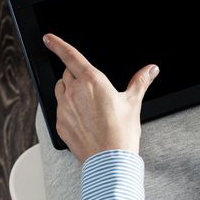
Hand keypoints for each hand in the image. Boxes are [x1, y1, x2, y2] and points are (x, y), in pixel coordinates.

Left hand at [42, 33, 159, 162]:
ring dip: (69, 89)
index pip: (70, 56)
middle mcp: (74, 91)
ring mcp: (64, 108)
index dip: (57, 45)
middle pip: (67, 73)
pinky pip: (59, 108)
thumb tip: (151, 69)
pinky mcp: (60, 123)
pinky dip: (68, 108)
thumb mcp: (133, 103)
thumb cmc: (121, 132)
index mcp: (92, 81)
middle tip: (92, 88)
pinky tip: (83, 118)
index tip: (49, 39)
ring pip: (60, 89)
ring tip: (87, 103)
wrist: (109, 160)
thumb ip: (140, 82)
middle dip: (76, 75)